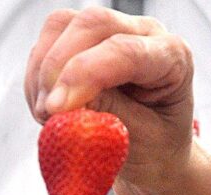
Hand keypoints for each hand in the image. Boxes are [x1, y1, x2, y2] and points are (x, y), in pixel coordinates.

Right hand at [24, 7, 195, 189]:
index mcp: (172, 57)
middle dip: (59, 67)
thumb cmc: (157, 148)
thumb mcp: (142, 142)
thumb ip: (108, 117)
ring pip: (63, 26)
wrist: (155, 155)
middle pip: (92, 24)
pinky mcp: (84, 41)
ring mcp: (112, 32)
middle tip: (48, 113)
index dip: (85, 74)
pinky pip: (47, 42)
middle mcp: (144, 34)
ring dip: (43, 72)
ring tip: (47, 116)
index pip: (125, 51)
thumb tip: (66, 101)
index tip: (58, 108)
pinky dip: (37, 76)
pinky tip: (46, 107)